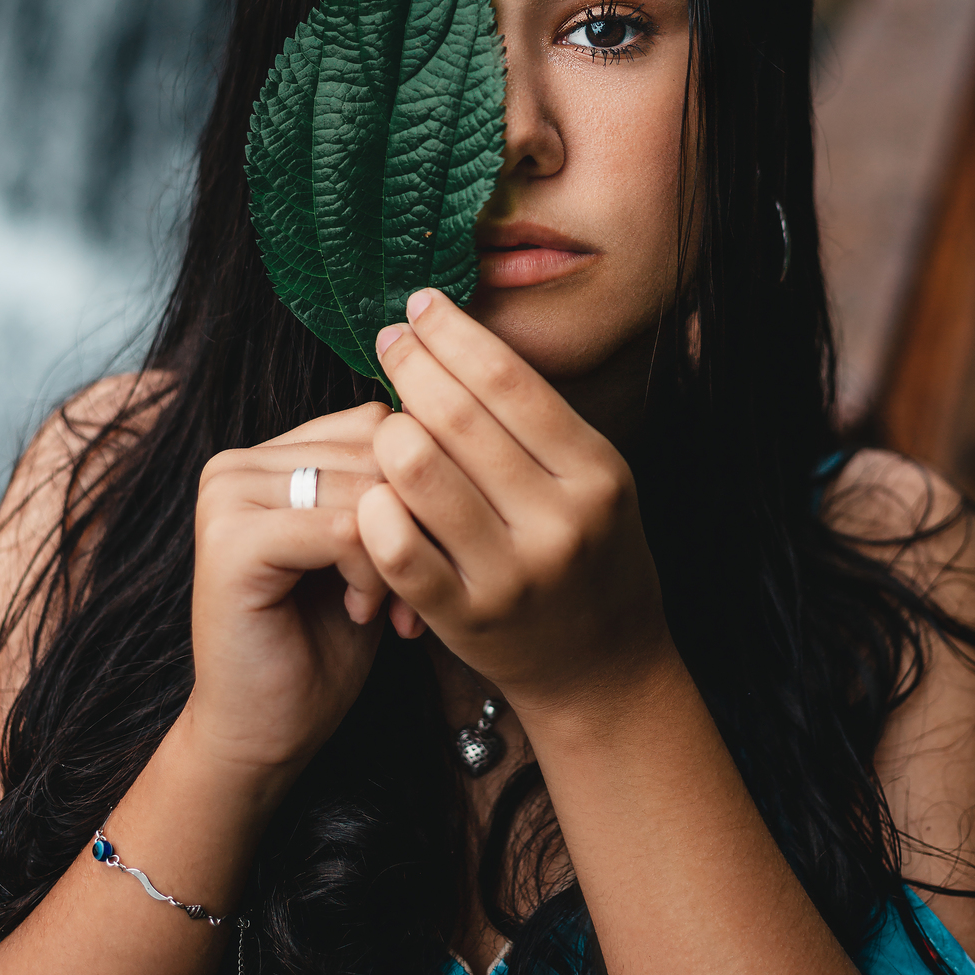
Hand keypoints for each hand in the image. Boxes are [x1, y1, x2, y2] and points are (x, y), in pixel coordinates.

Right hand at [188, 401, 395, 779]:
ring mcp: (227, 498)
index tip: (425, 555)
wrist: (267, 730)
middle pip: (376, 450)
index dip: (417, 487)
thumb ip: (388, 486)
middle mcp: (236, 464)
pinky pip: (344, 529)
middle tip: (410, 593)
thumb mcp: (369, 546)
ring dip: (396, 554)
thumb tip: (451, 437)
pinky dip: (372, 574)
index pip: (377, 423)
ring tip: (384, 605)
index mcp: (267, 454)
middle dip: (412, 522)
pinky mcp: (232, 542)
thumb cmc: (326, 640)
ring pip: (367, 488)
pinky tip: (362, 612)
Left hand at [357, 291, 671, 718]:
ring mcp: (510, 575)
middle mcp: (559, 522)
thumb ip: (535, 419)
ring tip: (385, 419)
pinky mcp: (465, 620)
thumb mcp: (592, 477)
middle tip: (388, 339)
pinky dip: (372, 508)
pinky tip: (371, 489)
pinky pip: (397, 548)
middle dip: (411, 366)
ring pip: (418, 473)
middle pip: (459, 418)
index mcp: (596, 473)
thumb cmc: (589, 554)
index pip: (510, 381)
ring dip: (388, 432)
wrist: (603, 668)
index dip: (454, 335)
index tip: (420, 306)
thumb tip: (455, 337)